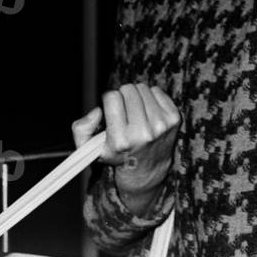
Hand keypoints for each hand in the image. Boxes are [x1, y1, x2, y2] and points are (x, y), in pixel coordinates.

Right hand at [72, 83, 180, 214]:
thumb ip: (82, 129)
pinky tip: (147, 111)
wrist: (146, 168)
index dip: (108, 100)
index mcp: (120, 141)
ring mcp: (161, 125)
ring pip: (143, 88)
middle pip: (128, 90)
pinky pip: (158, 91)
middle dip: (123, 96)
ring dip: (136, 95)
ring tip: (135, 111)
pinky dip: (151, 97)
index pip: (112, 98)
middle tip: (123, 109)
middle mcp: (143, 133)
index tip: (111, 108)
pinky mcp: (174, 118)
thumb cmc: (117, 154)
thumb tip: (97, 110)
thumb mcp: (91, 149)